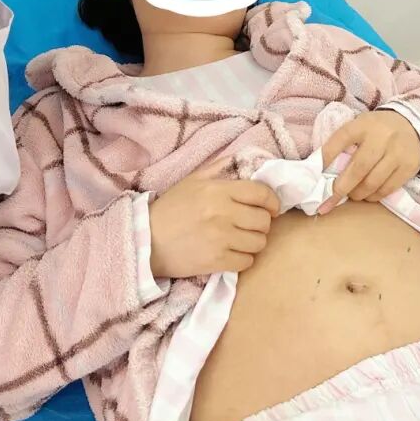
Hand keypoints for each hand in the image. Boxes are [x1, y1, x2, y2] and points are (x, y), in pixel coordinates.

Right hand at [149, 162, 280, 277]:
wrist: (146, 240)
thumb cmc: (171, 208)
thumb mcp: (192, 180)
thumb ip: (219, 167)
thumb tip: (243, 158)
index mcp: (218, 190)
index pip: (261, 193)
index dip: (272, 201)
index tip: (272, 208)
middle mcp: (223, 213)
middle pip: (264, 221)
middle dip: (261, 223)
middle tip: (250, 224)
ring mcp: (221, 239)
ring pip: (259, 243)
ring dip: (253, 242)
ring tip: (240, 239)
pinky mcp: (217, 261)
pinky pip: (247, 262)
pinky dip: (242, 259)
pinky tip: (231, 253)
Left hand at [318, 110, 419, 210]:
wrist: (413, 126)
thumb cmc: (377, 129)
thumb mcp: (360, 125)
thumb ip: (345, 142)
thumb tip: (322, 167)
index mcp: (363, 124)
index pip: (341, 138)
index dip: (326, 156)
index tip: (315, 172)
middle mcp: (381, 138)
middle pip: (358, 168)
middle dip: (341, 187)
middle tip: (330, 198)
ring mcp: (397, 153)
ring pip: (373, 182)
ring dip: (358, 194)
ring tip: (352, 195)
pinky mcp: (409, 167)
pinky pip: (388, 189)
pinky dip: (374, 196)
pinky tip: (368, 195)